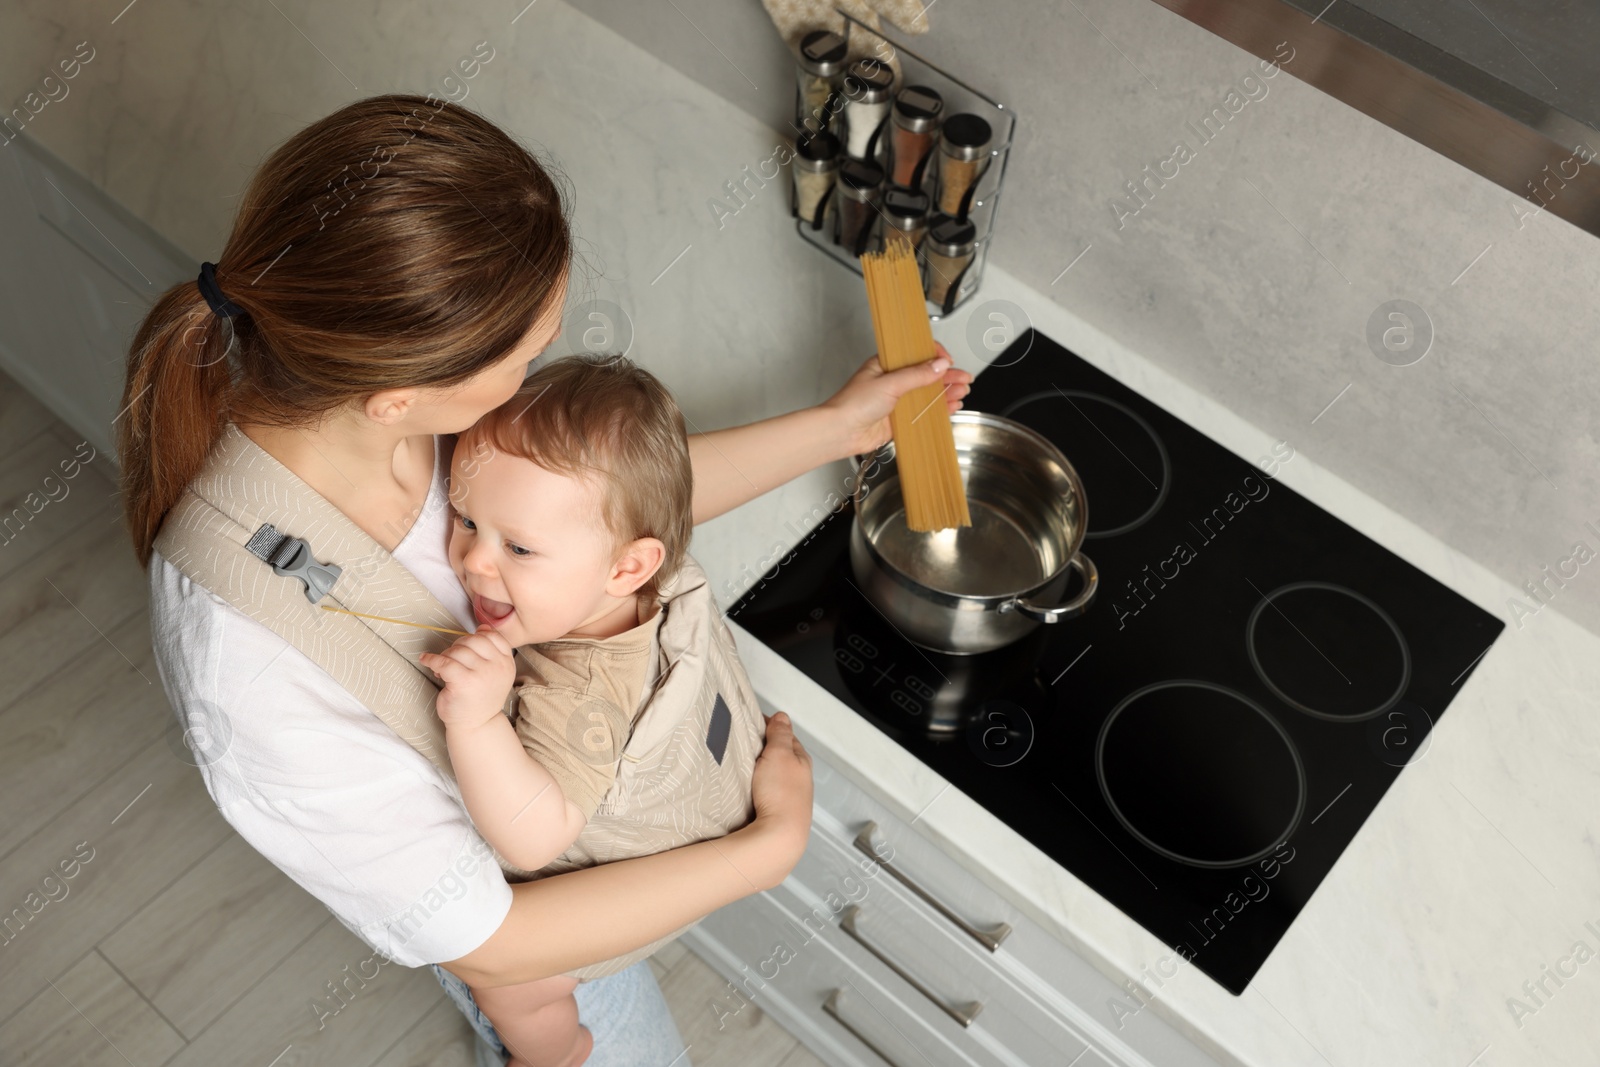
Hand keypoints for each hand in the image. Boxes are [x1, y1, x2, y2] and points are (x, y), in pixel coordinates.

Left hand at [419, 630, 516, 729]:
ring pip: (457, 651)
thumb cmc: (481, 697)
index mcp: (506, 663)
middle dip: (457, 647)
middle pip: (472, 640)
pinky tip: (426, 660)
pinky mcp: (463, 681)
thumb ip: (491, 650)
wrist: (476, 725)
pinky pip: (443, 661)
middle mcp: (497, 667)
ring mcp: (482, 674)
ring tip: (443, 669)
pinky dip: (431, 659)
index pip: (492, 636)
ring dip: (445, 656)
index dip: (476, 637)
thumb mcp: (494, 672)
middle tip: (451, 660)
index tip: (467, 647)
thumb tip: (483, 627)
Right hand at [742, 711, 813, 888]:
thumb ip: (780, 734)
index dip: (769, 727)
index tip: (751, 722)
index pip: (786, 736)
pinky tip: (747, 790)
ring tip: (741, 767)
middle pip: (780, 756)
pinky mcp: (778, 813)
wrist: (779, 837)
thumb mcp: (780, 753)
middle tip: (743, 744)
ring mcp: (789, 797)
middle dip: (764, 749)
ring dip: (760, 770)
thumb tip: (782, 716)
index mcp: (801, 761)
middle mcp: (799, 779)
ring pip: (773, 776)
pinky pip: (766, 793)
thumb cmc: (781, 794)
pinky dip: (757, 787)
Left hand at [820, 343, 973, 458]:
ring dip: (945, 392)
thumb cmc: (852, 404)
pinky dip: (938, 410)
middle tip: (964, 378)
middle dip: (946, 376)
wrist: (840, 432)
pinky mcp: (898, 419)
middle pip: (926, 375)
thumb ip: (917, 375)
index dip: (934, 356)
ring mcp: (896, 400)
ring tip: (962, 391)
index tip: (948, 361)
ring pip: (927, 394)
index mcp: (886, 364)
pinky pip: (923, 412)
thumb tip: (939, 365)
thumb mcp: (889, 383)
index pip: (916, 354)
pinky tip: (950, 407)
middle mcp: (892, 381)